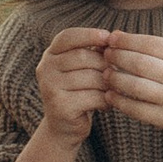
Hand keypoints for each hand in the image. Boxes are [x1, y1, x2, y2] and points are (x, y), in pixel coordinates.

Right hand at [35, 27, 113, 148]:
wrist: (65, 127)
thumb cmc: (79, 91)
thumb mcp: (83, 68)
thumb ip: (93, 51)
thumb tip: (115, 36)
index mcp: (50, 55)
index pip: (67, 36)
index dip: (88, 34)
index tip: (108, 37)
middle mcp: (45, 69)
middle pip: (82, 56)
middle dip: (104, 63)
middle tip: (117, 73)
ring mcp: (50, 88)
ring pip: (90, 77)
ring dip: (108, 84)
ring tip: (113, 90)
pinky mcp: (60, 106)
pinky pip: (92, 97)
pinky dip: (105, 100)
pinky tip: (107, 104)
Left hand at [100, 34, 162, 142]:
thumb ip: (151, 47)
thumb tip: (116, 36)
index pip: (151, 44)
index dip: (127, 41)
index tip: (111, 39)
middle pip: (141, 64)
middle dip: (118, 57)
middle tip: (106, 55)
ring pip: (136, 86)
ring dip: (115, 79)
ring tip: (106, 74)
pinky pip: (136, 109)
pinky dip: (119, 101)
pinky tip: (109, 94)